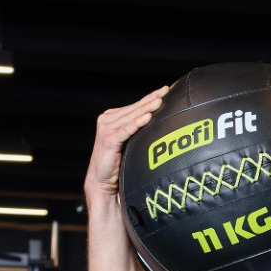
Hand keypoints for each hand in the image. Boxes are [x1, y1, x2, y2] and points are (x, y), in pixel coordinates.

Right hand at [84, 87, 169, 201]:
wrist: (103, 181)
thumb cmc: (120, 163)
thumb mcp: (131, 143)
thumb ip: (139, 132)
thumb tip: (160, 126)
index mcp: (114, 118)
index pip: (136, 106)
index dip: (151, 97)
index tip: (166, 89)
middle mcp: (109, 120)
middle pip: (135, 108)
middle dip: (152, 99)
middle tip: (166, 91)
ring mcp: (107, 129)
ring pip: (132, 116)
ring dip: (147, 108)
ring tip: (160, 100)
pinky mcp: (109, 140)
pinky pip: (126, 130)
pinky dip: (137, 123)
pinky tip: (147, 117)